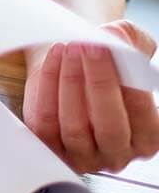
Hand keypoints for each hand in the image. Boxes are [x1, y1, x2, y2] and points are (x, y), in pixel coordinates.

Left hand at [23, 20, 158, 172]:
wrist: (73, 66)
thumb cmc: (108, 64)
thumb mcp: (130, 49)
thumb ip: (131, 42)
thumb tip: (117, 38)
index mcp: (147, 138)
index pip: (143, 119)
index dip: (131, 85)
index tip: (115, 50)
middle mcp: (116, 154)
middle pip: (110, 127)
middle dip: (99, 83)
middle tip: (88, 47)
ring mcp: (81, 155)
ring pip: (74, 126)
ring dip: (70, 82)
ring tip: (70, 48)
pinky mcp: (49, 146)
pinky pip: (45, 122)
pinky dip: (47, 86)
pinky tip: (55, 58)